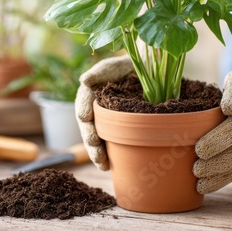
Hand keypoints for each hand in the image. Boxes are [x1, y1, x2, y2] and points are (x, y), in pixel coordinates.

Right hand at [75, 55, 132, 169]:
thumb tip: (84, 80)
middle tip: (95, 149)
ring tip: (102, 164)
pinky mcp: (116, 128)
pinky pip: (109, 142)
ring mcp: (105, 119)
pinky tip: (109, 166)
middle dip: (90, 139)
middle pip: (88, 125)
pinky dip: (107, 154)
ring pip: (96, 137)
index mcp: (91, 92)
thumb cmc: (129, 67)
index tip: (85, 117)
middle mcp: (94, 107)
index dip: (83, 109)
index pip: (83, 102)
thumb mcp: (115, 65)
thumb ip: (100, 72)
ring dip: (96, 152)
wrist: (148, 73)